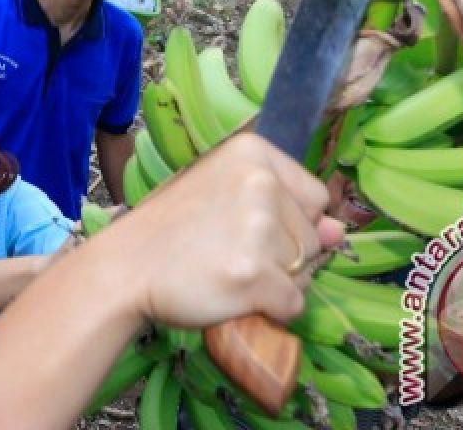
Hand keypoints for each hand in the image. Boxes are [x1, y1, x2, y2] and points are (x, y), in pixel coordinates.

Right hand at [109, 134, 342, 328]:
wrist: (124, 268)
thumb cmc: (172, 231)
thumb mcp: (226, 198)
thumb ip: (285, 207)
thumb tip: (338, 231)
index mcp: (253, 153)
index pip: (315, 197)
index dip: (288, 222)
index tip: (245, 228)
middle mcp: (260, 183)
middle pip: (312, 235)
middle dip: (284, 254)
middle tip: (229, 252)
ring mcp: (257, 229)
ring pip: (306, 271)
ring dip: (276, 283)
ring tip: (227, 272)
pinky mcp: (254, 275)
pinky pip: (292, 303)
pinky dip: (269, 310)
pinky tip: (232, 296)